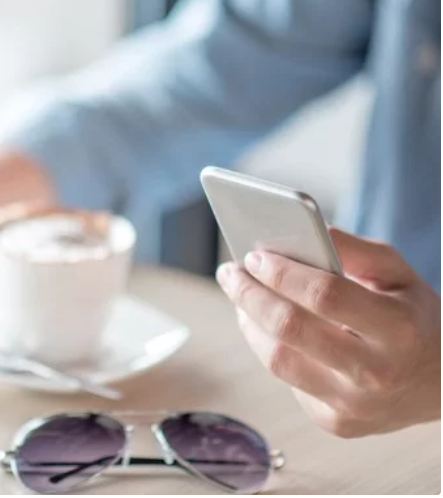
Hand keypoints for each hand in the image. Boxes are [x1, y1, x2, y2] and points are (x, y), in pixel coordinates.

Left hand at [216, 227, 440, 437]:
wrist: (440, 385)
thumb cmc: (412, 318)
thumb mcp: (399, 276)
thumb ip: (356, 250)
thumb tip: (307, 230)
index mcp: (398, 329)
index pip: (324, 296)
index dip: (282, 273)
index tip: (253, 255)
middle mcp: (375, 373)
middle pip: (290, 330)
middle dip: (249, 295)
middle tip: (230, 272)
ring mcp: (352, 405)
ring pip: (277, 360)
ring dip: (248, 322)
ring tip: (240, 295)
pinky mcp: (334, 422)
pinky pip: (286, 380)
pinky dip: (268, 347)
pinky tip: (263, 326)